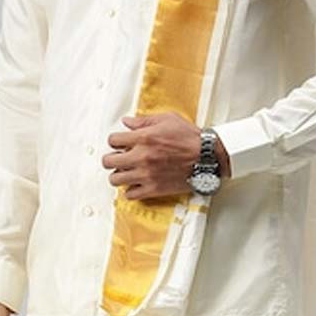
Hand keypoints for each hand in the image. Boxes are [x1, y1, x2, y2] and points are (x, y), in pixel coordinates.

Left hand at [101, 112, 229, 198]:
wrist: (207, 158)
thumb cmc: (190, 138)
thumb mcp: (168, 120)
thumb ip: (144, 121)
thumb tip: (126, 122)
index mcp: (144, 138)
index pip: (113, 140)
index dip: (115, 141)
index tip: (120, 144)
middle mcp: (141, 157)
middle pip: (108, 162)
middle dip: (111, 158)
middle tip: (118, 158)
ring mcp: (146, 175)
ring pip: (115, 180)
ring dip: (118, 175)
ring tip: (126, 172)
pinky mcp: (153, 189)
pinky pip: (130, 195)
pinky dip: (130, 190)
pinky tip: (137, 183)